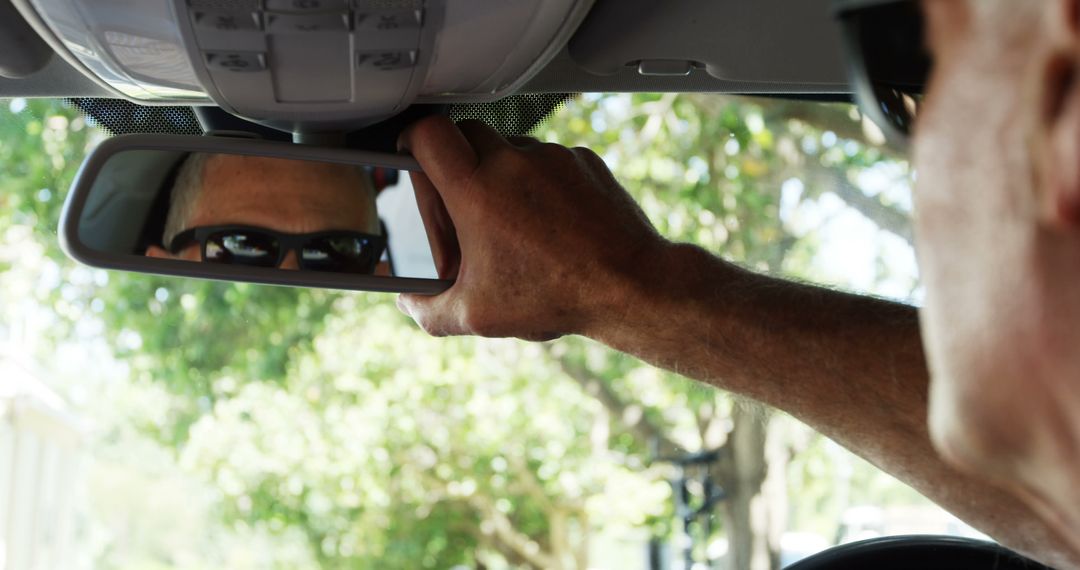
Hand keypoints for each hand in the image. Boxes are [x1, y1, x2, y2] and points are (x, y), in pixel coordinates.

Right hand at [396, 116, 665, 340]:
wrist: (632, 286)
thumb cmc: (557, 296)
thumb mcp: (477, 315)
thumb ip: (429, 310)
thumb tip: (410, 303)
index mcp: (476, 191)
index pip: (426, 133)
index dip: (411, 141)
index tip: (412, 157)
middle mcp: (513, 162)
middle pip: (464, 135)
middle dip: (455, 166)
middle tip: (460, 208)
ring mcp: (552, 157)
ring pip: (508, 149)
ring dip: (499, 176)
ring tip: (508, 224)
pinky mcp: (583, 160)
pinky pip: (548, 160)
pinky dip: (540, 184)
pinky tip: (547, 224)